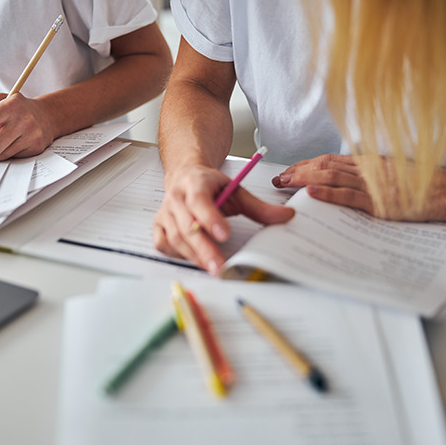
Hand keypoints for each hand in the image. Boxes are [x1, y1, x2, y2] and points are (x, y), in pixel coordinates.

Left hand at [0, 92, 55, 160]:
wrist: (47, 115)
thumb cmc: (19, 108)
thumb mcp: (2, 98)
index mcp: (11, 105)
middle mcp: (23, 120)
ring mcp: (31, 135)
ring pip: (3, 154)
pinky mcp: (36, 146)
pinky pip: (14, 157)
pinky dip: (8, 153)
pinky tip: (12, 145)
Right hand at [154, 164, 294, 275]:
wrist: (186, 176)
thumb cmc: (210, 185)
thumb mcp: (236, 190)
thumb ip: (259, 207)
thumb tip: (286, 216)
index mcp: (195, 183)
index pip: (200, 201)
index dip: (210, 218)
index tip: (224, 235)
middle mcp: (176, 198)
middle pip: (187, 227)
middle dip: (204, 249)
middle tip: (220, 267)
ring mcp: (165, 213)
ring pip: (175, 239)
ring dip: (194, 256)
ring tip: (213, 268)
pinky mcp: (159, 225)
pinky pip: (163, 244)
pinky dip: (177, 254)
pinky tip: (193, 259)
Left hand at [271, 153, 445, 221]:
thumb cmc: (422, 186)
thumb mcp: (389, 176)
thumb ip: (367, 177)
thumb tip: (345, 181)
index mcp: (368, 163)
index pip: (329, 160)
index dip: (305, 164)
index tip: (288, 169)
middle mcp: (366, 169)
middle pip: (324, 166)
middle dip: (297, 171)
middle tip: (277, 179)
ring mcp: (371, 185)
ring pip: (331, 178)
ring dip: (304, 180)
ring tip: (284, 183)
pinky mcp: (379, 202)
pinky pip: (348, 196)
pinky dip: (328, 194)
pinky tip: (311, 194)